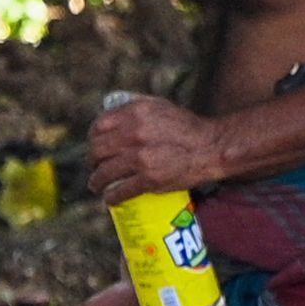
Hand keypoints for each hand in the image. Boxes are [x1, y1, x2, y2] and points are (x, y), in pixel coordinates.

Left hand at [88, 97, 227, 202]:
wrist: (212, 147)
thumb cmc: (186, 127)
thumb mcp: (159, 107)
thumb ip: (134, 109)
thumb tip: (111, 113)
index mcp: (135, 113)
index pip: (99, 126)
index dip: (93, 138)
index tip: (95, 145)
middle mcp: (134, 134)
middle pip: (97, 150)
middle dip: (93, 161)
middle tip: (95, 167)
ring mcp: (140, 158)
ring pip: (104, 172)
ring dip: (96, 181)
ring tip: (96, 185)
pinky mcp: (149, 179)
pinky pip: (120, 190)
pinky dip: (111, 197)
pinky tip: (110, 199)